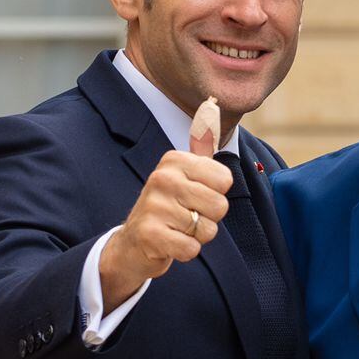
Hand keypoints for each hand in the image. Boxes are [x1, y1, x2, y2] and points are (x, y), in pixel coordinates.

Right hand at [98, 131, 231, 308]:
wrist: (133, 242)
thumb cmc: (167, 207)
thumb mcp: (183, 174)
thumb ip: (201, 147)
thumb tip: (211, 107)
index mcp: (174, 160)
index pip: (225, 179)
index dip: (216, 194)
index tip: (195, 196)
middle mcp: (162, 177)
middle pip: (220, 205)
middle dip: (209, 219)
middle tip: (186, 217)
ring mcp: (153, 205)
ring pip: (206, 229)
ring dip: (197, 236)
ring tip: (177, 229)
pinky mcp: (150, 234)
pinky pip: (191, 248)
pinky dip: (185, 251)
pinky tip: (169, 243)